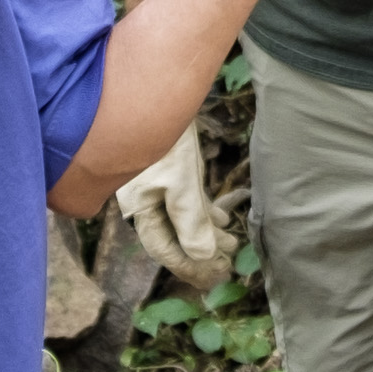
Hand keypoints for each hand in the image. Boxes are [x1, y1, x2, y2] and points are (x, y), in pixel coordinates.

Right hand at [113, 123, 233, 288]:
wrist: (162, 95)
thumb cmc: (165, 140)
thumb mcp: (180, 182)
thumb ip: (190, 220)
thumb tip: (202, 255)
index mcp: (139, 209)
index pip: (164, 249)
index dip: (189, 265)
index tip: (214, 276)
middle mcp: (146, 202)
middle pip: (174, 239)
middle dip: (201, 254)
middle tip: (227, 268)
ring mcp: (159, 188)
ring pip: (184, 221)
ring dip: (208, 234)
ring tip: (233, 245)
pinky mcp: (173, 173)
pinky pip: (189, 203)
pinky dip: (206, 214)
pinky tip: (224, 221)